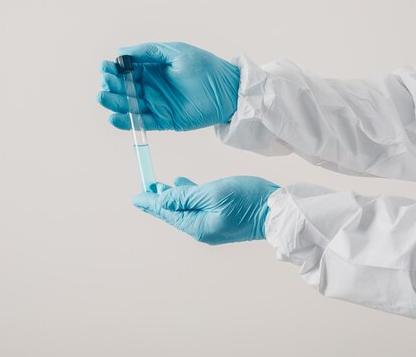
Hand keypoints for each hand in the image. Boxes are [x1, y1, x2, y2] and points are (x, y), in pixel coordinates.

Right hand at [98, 42, 239, 130]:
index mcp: (152, 69)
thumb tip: (122, 52)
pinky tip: (115, 118)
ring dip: (115, 103)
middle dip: (112, 86)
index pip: (126, 70)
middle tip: (104, 84)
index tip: (104, 68)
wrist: (228, 90)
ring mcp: (157, 104)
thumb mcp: (175, 52)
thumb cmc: (205, 67)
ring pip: (131, 105)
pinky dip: (129, 122)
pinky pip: (143, 122)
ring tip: (103, 98)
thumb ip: (149, 51)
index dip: (114, 69)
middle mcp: (152, 87)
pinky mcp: (165, 120)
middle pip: (125, 88)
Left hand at [133, 176, 278, 244]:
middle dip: (159, 200)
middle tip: (146, 187)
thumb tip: (160, 200)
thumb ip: (185, 196)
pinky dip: (189, 197)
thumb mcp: (212, 193)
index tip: (136, 196)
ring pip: (186, 210)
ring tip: (160, 185)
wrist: (278, 210)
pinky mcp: (222, 221)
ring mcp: (213, 227)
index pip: (167, 213)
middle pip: (175, 213)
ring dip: (174, 197)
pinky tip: (184, 185)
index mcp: (197, 226)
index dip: (151, 203)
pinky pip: (198, 208)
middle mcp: (202, 230)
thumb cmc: (248, 199)